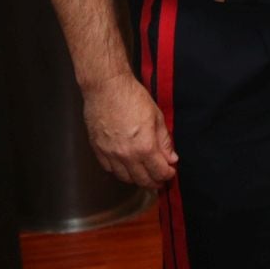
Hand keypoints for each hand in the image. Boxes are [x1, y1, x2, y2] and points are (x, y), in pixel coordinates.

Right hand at [81, 72, 176, 188]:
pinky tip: (125, 166)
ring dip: (136, 178)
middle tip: (159, 178)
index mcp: (144, 147)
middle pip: (142, 180)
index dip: (167, 174)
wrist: (106, 87)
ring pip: (125, 178)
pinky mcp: (98, 149)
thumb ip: (164, 141)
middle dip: (154, 181)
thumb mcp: (156, 116)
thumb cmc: (132, 97)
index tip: (170, 171)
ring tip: (143, 173)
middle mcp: (127, 155)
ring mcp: (110, 154)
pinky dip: (119, 171)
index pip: (159, 172)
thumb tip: (171, 158)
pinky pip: (109, 169)